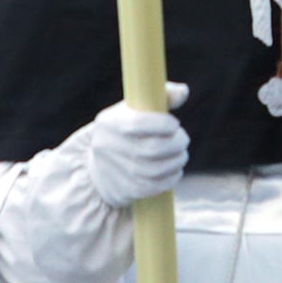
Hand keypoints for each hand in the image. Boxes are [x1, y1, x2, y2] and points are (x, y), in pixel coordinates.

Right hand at [86, 82, 189, 207]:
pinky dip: (171, 178)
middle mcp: (109, 147)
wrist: (97, 167)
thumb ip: (161, 96)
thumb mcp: (135, 109)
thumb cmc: (126, 131)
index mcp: (111, 122)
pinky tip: (175, 170)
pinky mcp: (125, 190)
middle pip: (153, 149)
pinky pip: (154, 187)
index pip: (140, 123)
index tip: (174, 124)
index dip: (164, 124)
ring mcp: (116, 171)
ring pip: (157, 170)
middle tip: (183, 139)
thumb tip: (183, 92)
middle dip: (177, 143)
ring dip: (177, 161)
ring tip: (180, 154)